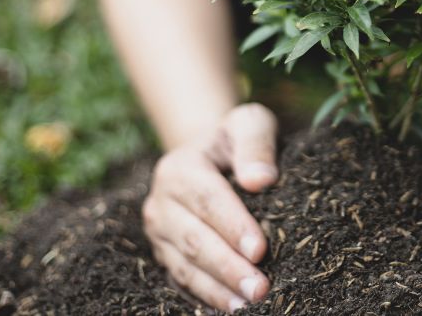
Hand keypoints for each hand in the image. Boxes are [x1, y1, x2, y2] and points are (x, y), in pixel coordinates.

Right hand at [142, 103, 277, 312]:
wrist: (212, 155)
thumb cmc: (237, 139)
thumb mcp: (249, 124)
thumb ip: (256, 143)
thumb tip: (261, 180)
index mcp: (179, 167)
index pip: (207, 199)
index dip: (233, 226)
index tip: (260, 249)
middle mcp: (161, 201)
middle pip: (194, 238)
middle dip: (227, 266)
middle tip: (260, 288)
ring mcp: (160, 232)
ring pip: (185, 265)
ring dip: (217, 288)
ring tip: (249, 305)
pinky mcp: (165, 254)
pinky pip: (183, 280)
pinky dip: (207, 295)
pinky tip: (232, 306)